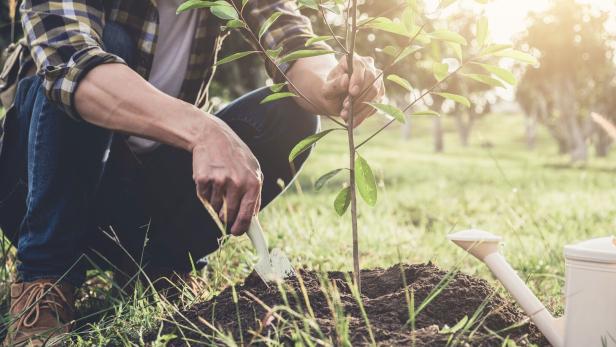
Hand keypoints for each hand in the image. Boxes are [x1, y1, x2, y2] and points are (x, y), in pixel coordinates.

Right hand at [192, 116, 262, 235]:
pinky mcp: (203, 180)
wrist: (212, 136)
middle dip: (227, 218)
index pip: (247, 215)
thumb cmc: (235, 155)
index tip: (236, 233)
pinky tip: (211, 179)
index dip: (241, 228)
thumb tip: (253, 217)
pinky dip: (206, 193)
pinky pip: (204, 198)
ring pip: (216, 209)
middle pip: (230, 216)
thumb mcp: (253, 170)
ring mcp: (219, 181)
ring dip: (217, 203)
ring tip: (220, 185)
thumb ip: (255, 194)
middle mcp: (237, 183)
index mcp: (253, 183)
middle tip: (226, 214)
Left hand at [322, 54, 385, 126]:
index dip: (358, 79)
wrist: (336, 98)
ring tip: (345, 116)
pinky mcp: (379, 95)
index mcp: (354, 61)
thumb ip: (334, 84)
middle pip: (371, 81)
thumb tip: (345, 79)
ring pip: (375, 94)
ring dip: (360, 108)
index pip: (360, 66)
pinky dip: (363, 115)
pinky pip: (375, 105)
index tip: (352, 92)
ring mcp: (377, 81)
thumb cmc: (331, 90)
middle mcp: (369, 68)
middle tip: (345, 109)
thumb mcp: (327, 88)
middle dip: (358, 97)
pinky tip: (353, 121)